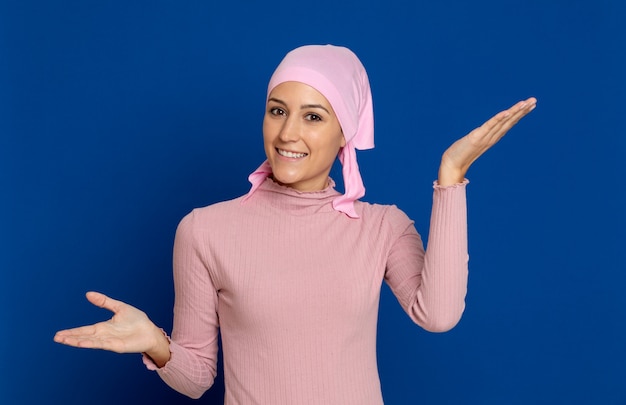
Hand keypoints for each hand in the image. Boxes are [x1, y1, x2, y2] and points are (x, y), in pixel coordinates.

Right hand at [54, 292, 169, 364]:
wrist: (150, 331)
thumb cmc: (137, 321)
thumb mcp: (119, 307)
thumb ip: (104, 302)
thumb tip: (88, 294)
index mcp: (103, 328)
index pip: (84, 330)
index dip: (72, 332)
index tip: (58, 334)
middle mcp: (104, 336)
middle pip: (84, 337)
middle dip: (70, 338)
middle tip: (56, 338)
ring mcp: (109, 342)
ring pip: (90, 342)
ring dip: (78, 341)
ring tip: (65, 340)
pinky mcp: (117, 346)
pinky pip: (103, 344)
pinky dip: (92, 343)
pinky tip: (83, 343)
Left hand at [438, 97, 536, 185]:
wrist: (452, 165)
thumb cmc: (460, 154)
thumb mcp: (474, 142)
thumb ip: (481, 136)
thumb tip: (484, 130)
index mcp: (492, 137)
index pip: (508, 123)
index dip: (519, 114)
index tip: (530, 104)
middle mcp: (492, 137)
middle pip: (510, 121)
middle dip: (522, 111)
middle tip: (534, 100)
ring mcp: (485, 137)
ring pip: (503, 122)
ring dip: (515, 112)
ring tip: (525, 103)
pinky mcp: (476, 138)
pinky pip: (489, 126)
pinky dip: (498, 119)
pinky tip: (507, 112)